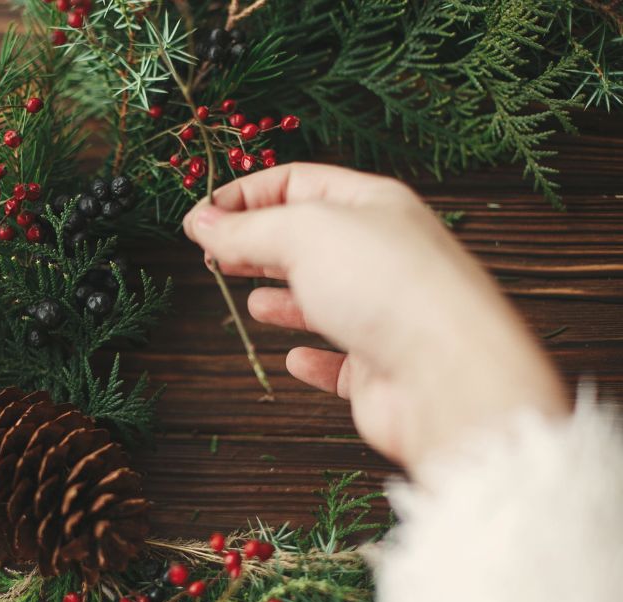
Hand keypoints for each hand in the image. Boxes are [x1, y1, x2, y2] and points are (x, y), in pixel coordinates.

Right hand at [183, 163, 566, 468]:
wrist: (447, 374)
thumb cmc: (388, 287)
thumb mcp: (302, 234)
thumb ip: (246, 229)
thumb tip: (201, 222)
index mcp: (372, 204)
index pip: (298, 183)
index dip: (245, 195)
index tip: (200, 217)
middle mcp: (382, 253)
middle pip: (308, 239)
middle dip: (258, 243)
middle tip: (212, 254)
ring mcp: (384, 312)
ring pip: (325, 298)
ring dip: (286, 298)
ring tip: (252, 299)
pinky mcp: (382, 367)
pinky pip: (341, 360)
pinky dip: (314, 358)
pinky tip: (294, 358)